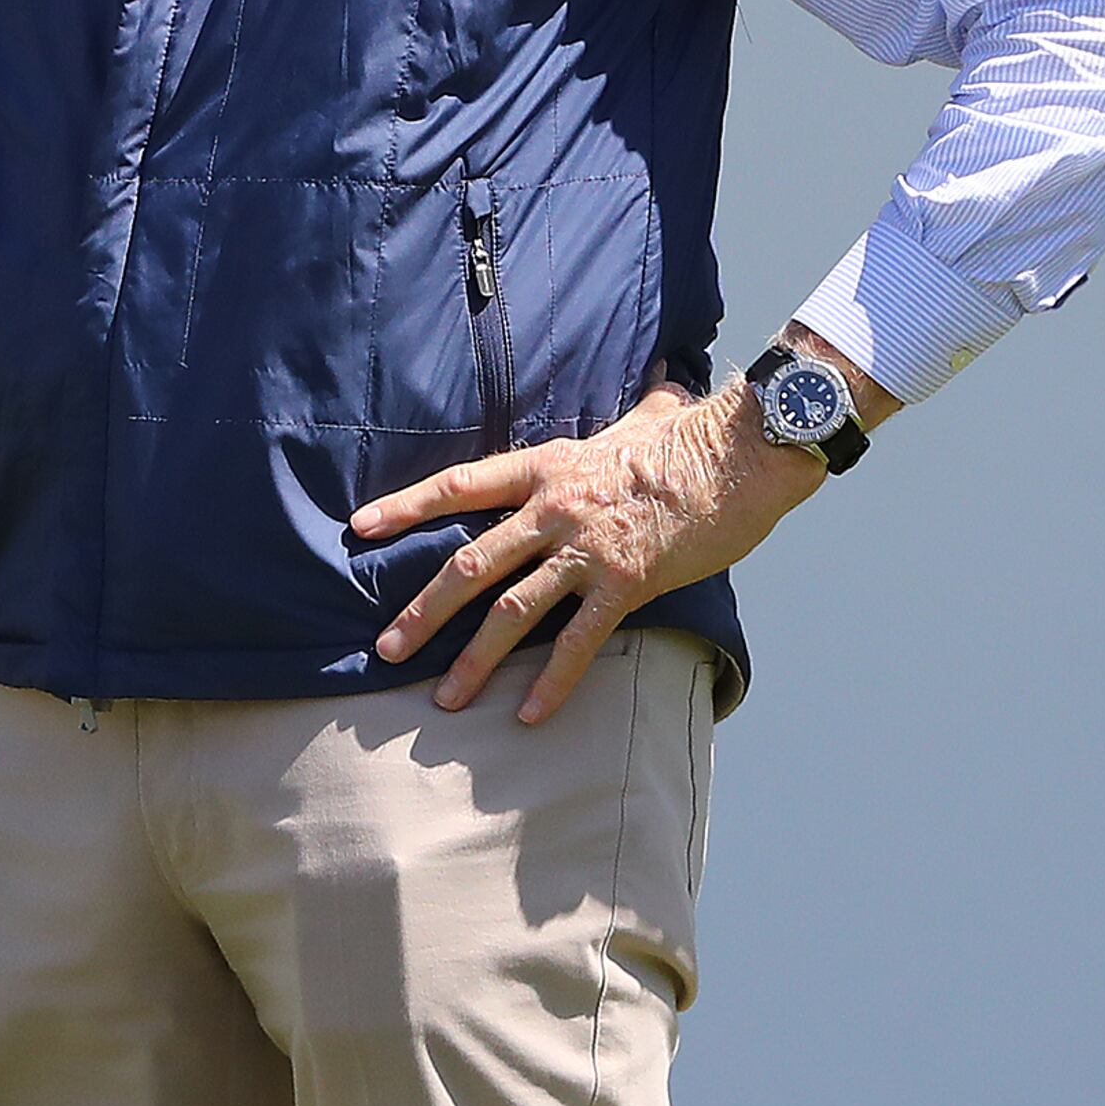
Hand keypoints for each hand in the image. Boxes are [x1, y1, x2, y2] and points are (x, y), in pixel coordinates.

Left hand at [346, 350, 864, 724]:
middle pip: (468, 564)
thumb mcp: (648, 419)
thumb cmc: (696, 438)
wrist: (744, 455)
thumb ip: (637, 411)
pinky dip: (552, 683)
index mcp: (545, 468)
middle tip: (384, 649)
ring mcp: (586, 550)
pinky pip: (578, 642)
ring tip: (444, 700)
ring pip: (511, 611)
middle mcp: (553, 509)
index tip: (360, 528)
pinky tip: (529, 716)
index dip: (405, 506)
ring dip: (474, 661)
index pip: (459, 487)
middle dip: (423, 613)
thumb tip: (660, 389)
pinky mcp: (625, 585)